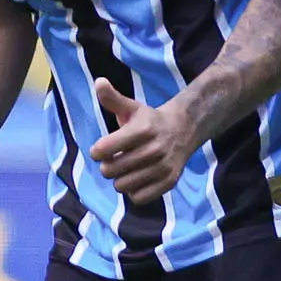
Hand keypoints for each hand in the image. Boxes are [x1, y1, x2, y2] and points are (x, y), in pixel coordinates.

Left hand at [88, 77, 199, 204]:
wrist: (183, 130)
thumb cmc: (149, 120)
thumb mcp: (131, 107)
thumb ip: (112, 98)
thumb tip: (99, 82)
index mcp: (142, 130)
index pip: (104, 150)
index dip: (97, 152)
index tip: (101, 150)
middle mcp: (154, 149)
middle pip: (110, 171)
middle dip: (107, 166)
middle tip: (113, 160)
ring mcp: (163, 167)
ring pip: (122, 186)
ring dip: (119, 179)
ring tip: (125, 169)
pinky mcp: (169, 182)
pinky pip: (139, 198)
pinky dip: (133, 191)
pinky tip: (137, 179)